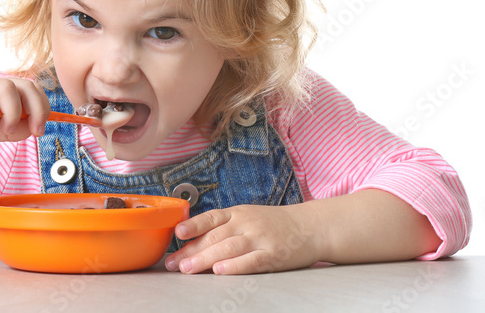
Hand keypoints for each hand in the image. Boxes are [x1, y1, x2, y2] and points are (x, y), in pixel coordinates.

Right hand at [0, 77, 50, 154]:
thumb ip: (14, 129)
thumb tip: (35, 127)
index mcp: (1, 92)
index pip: (32, 88)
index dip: (43, 107)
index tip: (39, 129)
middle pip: (26, 84)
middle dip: (37, 108)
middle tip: (33, 130)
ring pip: (7, 87)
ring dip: (13, 112)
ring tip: (4, 130)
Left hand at [164, 204, 322, 274]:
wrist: (310, 227)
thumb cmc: (274, 224)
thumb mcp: (248, 216)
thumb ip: (224, 226)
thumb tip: (192, 240)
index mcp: (238, 213)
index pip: (211, 218)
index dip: (193, 225)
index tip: (176, 234)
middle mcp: (247, 223)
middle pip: (215, 236)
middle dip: (192, 250)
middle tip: (174, 263)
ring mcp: (260, 238)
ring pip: (228, 248)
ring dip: (206, 259)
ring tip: (188, 269)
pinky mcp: (273, 254)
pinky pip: (251, 260)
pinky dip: (234, 266)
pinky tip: (220, 271)